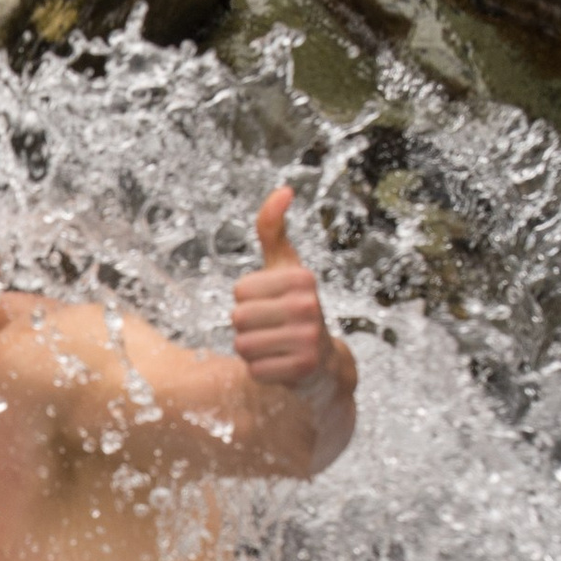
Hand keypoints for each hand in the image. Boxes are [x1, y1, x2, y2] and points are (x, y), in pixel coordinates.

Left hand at [231, 185, 336, 388]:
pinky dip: (261, 371)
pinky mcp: (302, 369)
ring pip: (243, 345)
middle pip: (238, 318)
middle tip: (271, 328)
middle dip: (246, 326)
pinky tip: (280, 365)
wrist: (323, 362)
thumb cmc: (295, 307)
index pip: (239, 290)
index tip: (270, 303)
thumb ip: (273, 230)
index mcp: (302, 278)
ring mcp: (308, 339)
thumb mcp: (284, 267)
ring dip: (251, 349)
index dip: (247, 300)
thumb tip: (283, 189)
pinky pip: (254, 370)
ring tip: (275, 346)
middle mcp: (309, 306)